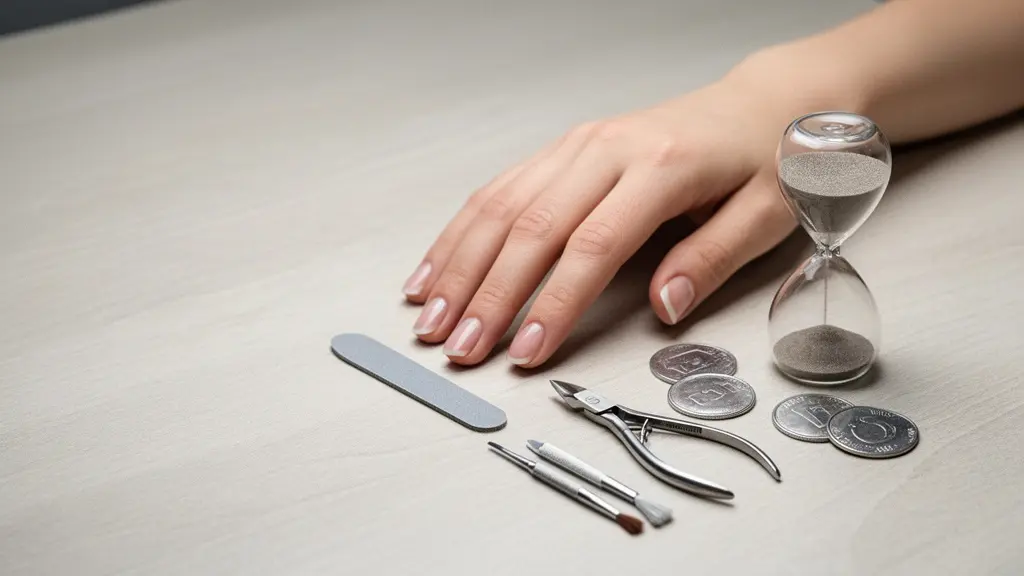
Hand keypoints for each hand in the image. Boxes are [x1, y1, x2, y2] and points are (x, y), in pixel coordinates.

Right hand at [401, 71, 800, 367]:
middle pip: (531, 226)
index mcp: (660, 166)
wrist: (760, 102)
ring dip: (459, 264)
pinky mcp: (563, 149)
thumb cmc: (765, 157)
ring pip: (501, 205)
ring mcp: (578, 145)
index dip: (554, 303)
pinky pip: (500, 188)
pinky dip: (463, 231)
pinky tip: (438, 267)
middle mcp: (607, 149)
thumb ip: (712, 258)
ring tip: (429, 317)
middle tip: (459, 346)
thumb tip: (664, 307)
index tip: (526, 350)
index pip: (593, 245)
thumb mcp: (766, 213)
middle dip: (487, 294)